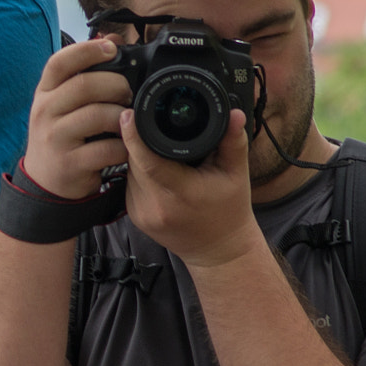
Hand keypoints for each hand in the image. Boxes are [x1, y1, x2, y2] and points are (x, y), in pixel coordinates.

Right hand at [21, 38, 134, 198]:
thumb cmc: (60, 133)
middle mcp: (45, 112)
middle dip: (116, 85)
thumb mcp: (63, 102)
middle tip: (129, 92)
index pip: (59, 63)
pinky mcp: (70, 163)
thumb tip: (112, 38)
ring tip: (128, 119)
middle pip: (84, 86)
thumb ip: (85, 72)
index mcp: (45, 92)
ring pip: (97, 116)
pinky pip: (107, 149)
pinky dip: (124, 146)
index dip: (86, 51)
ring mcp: (55, 138)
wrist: (46, 180)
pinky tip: (126, 145)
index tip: (111, 49)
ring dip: (122, 116)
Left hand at [121, 107, 265, 268]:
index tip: (128, 114)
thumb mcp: (237, 174)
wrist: (219, 251)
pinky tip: (156, 168)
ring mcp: (141, 213)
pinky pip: (130, 183)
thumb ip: (232, 142)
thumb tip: (235, 113)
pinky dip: (139, 172)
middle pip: (135, 161)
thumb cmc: (230, 211)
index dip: (134, 136)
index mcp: (181, 193)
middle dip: (141, 141)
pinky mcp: (134, 216)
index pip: (148, 161)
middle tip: (152, 124)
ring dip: (138, 156)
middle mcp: (155, 205)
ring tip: (160, 149)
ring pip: (129, 171)